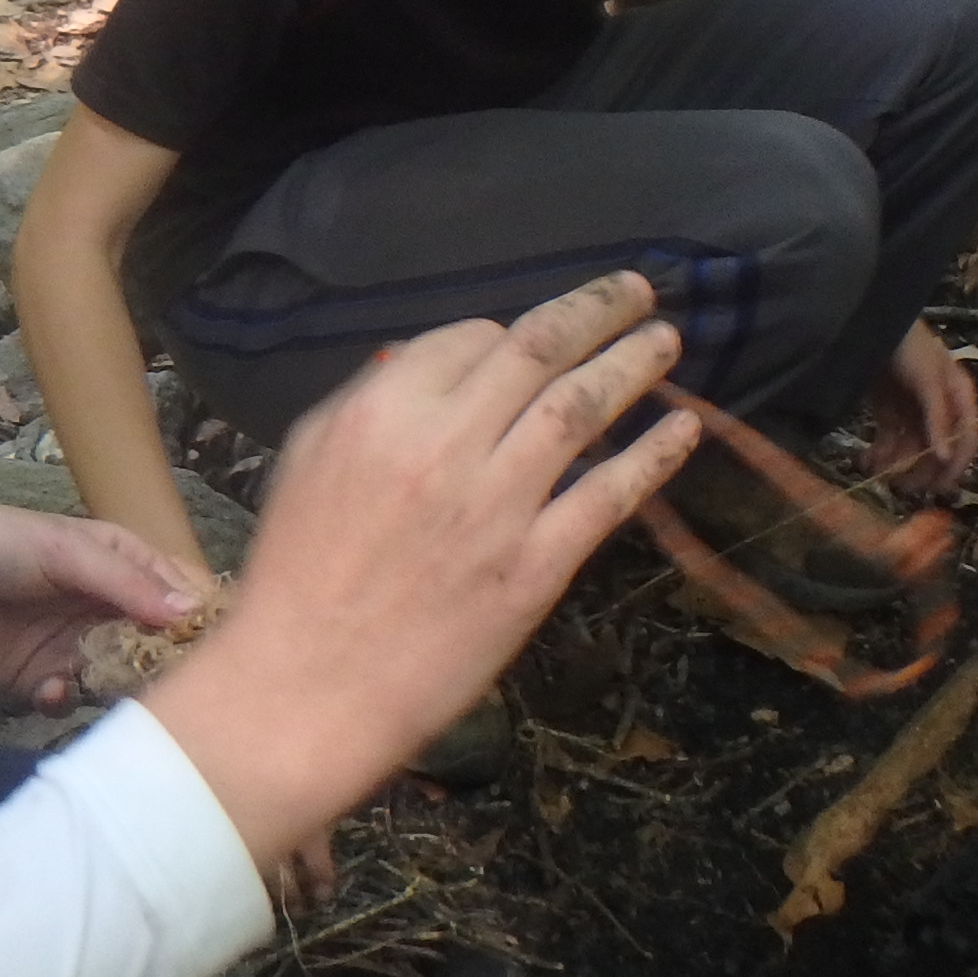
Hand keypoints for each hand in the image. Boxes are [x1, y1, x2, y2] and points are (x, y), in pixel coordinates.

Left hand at [0, 498, 205, 712]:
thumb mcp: (64, 551)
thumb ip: (125, 582)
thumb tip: (190, 611)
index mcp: (118, 560)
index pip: (178, 588)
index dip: (201, 615)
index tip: (223, 645)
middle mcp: (102, 605)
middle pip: (155, 641)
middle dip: (165, 662)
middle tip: (176, 682)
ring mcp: (71, 645)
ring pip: (118, 676)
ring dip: (117, 687)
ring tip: (110, 689)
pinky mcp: (37, 680)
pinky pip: (71, 699)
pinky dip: (65, 699)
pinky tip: (50, 690)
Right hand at [146, 272, 694, 871]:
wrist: (307, 687)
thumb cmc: (296, 574)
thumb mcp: (308, 458)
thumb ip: (370, 398)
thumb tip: (437, 364)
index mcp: (384, 409)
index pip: (472, 337)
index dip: (511, 330)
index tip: (537, 339)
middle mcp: (448, 443)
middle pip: (540, 350)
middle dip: (597, 309)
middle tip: (638, 289)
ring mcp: (498, 505)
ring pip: (582, 408)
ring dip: (633, 364)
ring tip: (667, 338)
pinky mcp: (535, 567)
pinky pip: (607, 496)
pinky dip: (652, 455)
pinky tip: (681, 426)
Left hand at [865, 322, 977, 499]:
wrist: (870, 323)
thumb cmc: (909, 345)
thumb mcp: (928, 378)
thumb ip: (938, 417)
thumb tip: (947, 458)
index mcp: (959, 397)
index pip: (967, 439)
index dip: (957, 465)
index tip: (940, 488)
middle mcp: (939, 408)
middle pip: (937, 449)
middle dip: (921, 469)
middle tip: (902, 487)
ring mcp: (912, 411)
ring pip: (910, 450)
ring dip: (896, 465)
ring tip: (877, 472)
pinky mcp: (888, 413)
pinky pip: (889, 442)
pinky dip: (879, 455)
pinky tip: (866, 462)